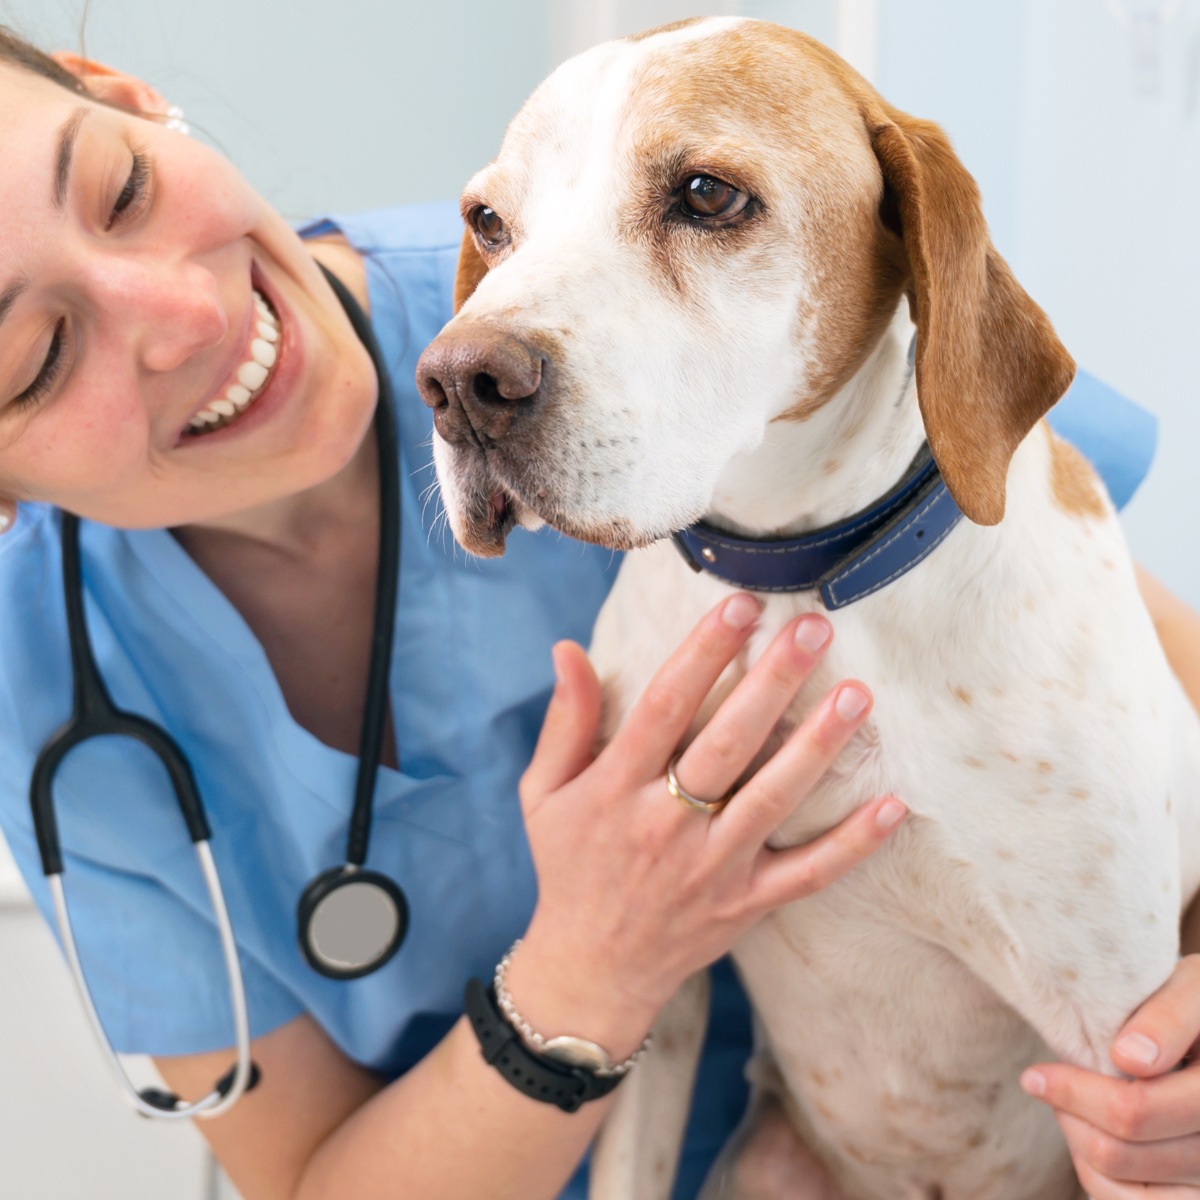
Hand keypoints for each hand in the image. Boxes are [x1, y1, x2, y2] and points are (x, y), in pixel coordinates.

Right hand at [508, 592, 905, 1056]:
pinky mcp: (746, 904)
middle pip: (728, 742)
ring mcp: (712, 867)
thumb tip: (569, 649)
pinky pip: (807, 874)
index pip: (665, 705)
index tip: (741, 604)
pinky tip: (892, 805)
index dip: (704, 650)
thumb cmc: (568, 866)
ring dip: (818, 746)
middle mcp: (665, 825)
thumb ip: (565, 721)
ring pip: (773, 799)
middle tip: (814, 629)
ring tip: (858, 694)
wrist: (591, 970)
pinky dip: (852, 844)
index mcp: (615, 789)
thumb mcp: (544, 793)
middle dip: (773, 681)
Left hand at [1021, 956, 1199, 1194]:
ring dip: (1080, 1145)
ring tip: (1069, 1105)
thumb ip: (1170, 1016)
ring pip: (1125, 1187)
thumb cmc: (1196, 1007)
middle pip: (1122, 1152)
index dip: (1075, 1094)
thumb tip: (1130, 1057)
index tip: (1035, 1075)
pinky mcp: (1194, 1194)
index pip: (1135, 1111)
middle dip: (1071, 1114)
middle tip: (1045, 1081)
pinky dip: (1099, 1178)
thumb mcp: (1193, 990)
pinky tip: (1089, 1137)